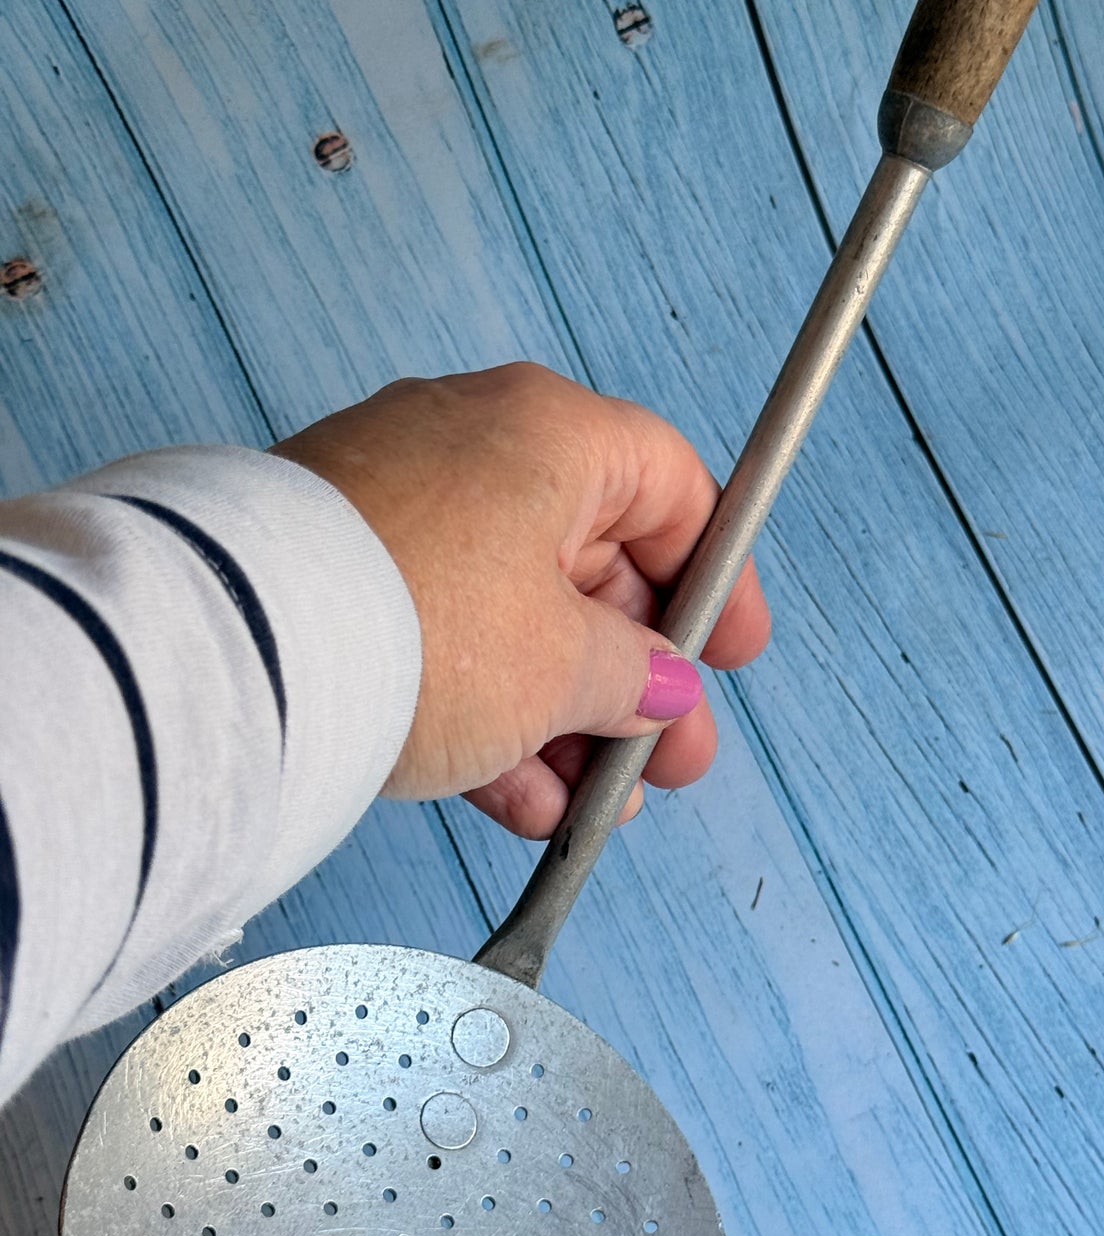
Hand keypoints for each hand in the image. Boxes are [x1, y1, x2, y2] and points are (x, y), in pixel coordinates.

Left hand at [273, 363, 770, 837]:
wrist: (239, 654)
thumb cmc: (418, 624)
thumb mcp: (565, 665)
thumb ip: (635, 674)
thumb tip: (664, 687)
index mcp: (546, 431)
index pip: (669, 485)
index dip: (716, 579)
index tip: (732, 657)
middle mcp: (469, 448)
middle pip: (590, 563)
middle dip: (635, 679)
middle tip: (667, 759)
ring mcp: (395, 507)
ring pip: (513, 615)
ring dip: (562, 717)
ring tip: (590, 803)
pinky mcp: (336, 571)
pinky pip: (440, 638)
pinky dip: (485, 712)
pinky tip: (517, 797)